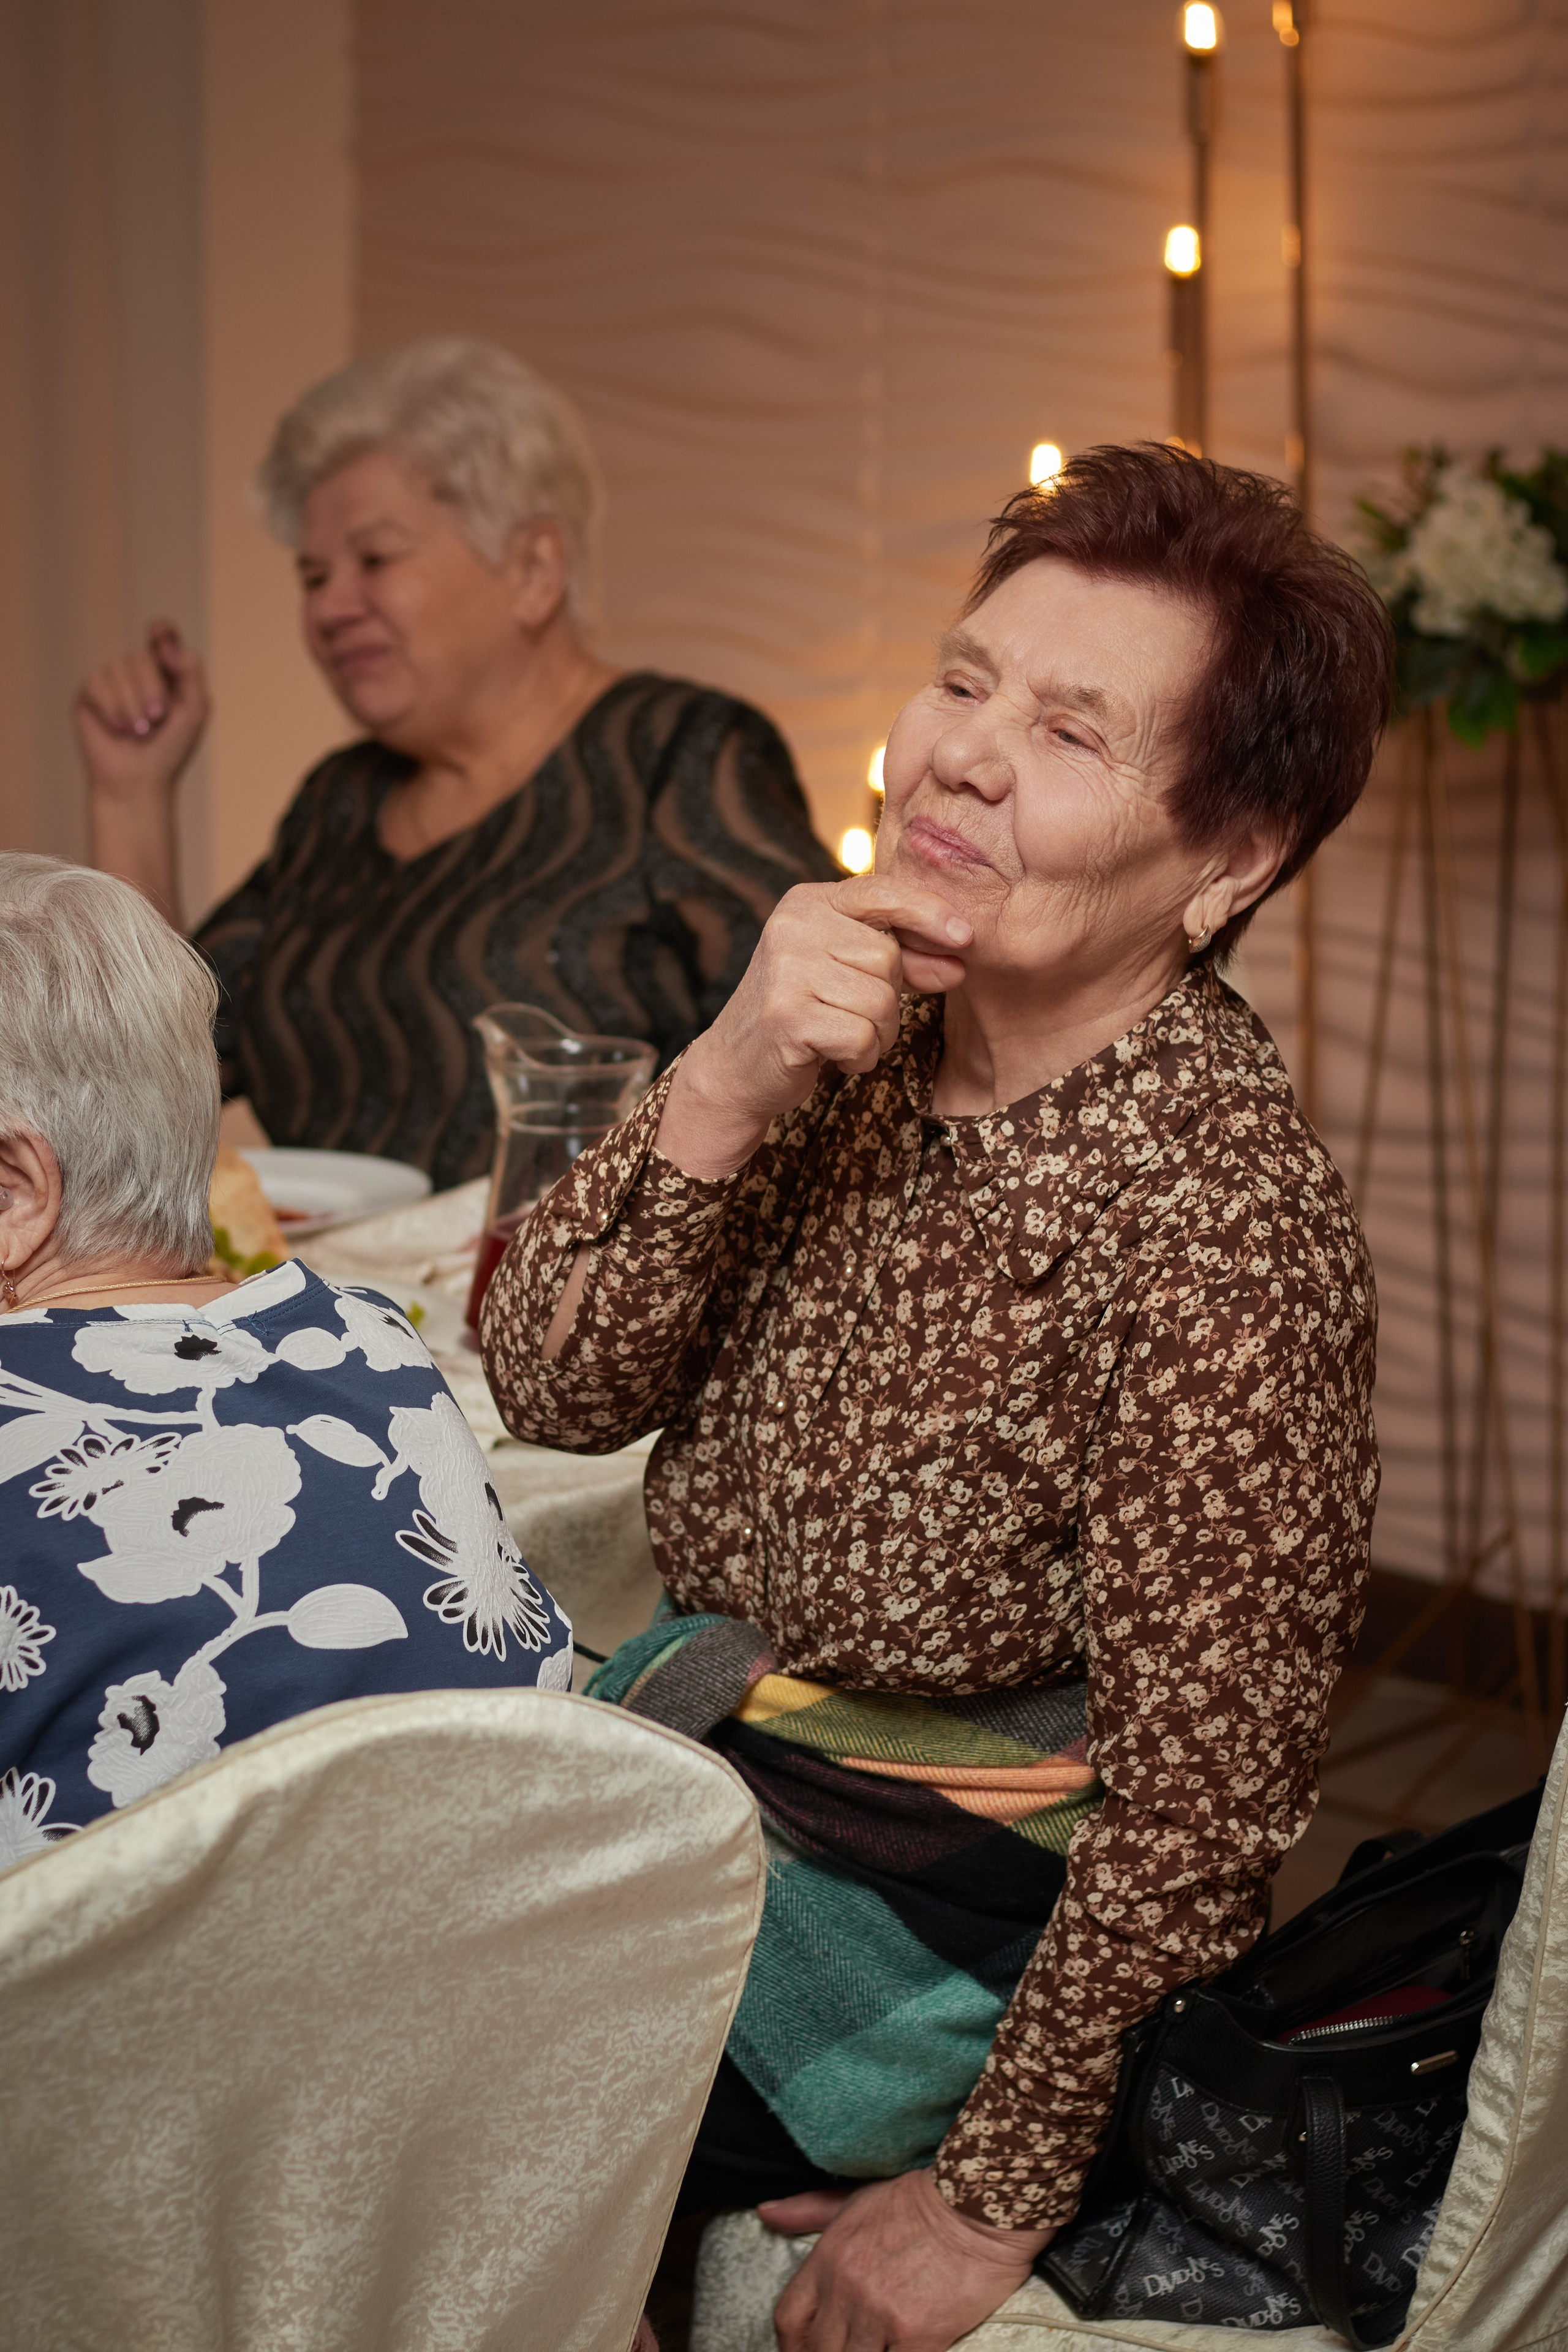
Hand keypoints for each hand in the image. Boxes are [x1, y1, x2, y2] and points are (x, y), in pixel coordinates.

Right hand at [74, 619, 209, 805]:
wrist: (140, 781)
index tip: (159, 632)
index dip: (162, 630)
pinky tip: (117, 729)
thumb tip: (166, 643)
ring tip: (139, 732)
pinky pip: (97, 682)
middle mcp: (137, 672)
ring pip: (119, 666)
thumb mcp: (194, 709)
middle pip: (143, 654)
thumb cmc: (171, 749)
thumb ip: (190, 671)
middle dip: (152, 688)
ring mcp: (112, 680)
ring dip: (133, 703)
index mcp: (166, 672)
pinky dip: (112, 708)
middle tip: (157, 719)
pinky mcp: (89, 693)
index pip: (163, 637)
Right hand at [656, 876, 971, 1177]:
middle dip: (888, 997)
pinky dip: (858, 1056)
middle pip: (887, 958)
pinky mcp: (785, 1017)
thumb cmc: (804, 1012)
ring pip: (880, 1001)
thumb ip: (904, 959)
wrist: (737, 1066)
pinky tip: (830, 1055)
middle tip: (853, 1014)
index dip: (929, 912)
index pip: (882, 892)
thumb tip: (960, 962)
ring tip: (840, 1035)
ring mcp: (785, 970)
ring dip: (876, 1032)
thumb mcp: (851, 973)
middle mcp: (792, 927)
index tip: (964, 937)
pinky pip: (861, 1037)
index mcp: (807, 902)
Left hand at [762, 2168, 1052, 2351]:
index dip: (792, 2346)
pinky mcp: (918, 2337)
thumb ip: (809, 2210)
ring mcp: (880, 2314)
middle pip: (817, 2351)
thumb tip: (765, 2212)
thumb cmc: (920, 2200)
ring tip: (880, 2348)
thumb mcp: (858, 2199)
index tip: (804, 2351)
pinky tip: (906, 2351)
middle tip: (850, 2349)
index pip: (788, 2319)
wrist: (979, 2205)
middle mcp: (847, 2288)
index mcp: (829, 2257)